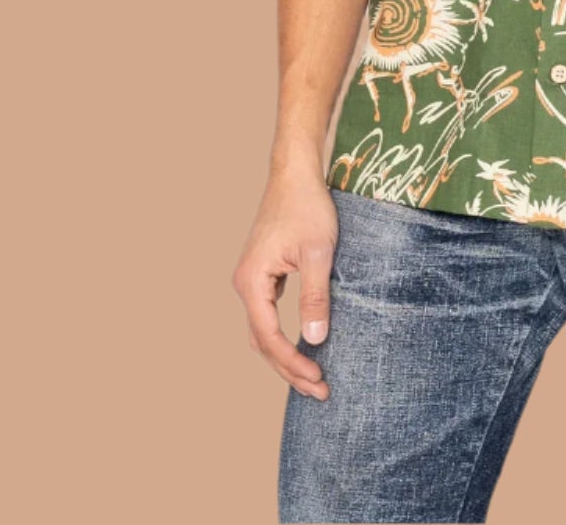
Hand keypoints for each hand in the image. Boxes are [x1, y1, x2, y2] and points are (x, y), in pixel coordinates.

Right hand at [231, 166, 338, 400]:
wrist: (295, 173)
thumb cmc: (307, 207)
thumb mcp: (318, 252)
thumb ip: (315, 296)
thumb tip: (315, 340)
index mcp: (252, 282)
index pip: (269, 337)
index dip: (293, 363)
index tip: (319, 379)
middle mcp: (245, 284)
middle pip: (262, 341)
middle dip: (289, 368)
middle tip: (320, 390)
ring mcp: (252, 279)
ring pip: (263, 330)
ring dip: (285, 355)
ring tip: (312, 377)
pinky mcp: (263, 273)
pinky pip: (268, 314)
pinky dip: (283, 335)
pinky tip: (304, 344)